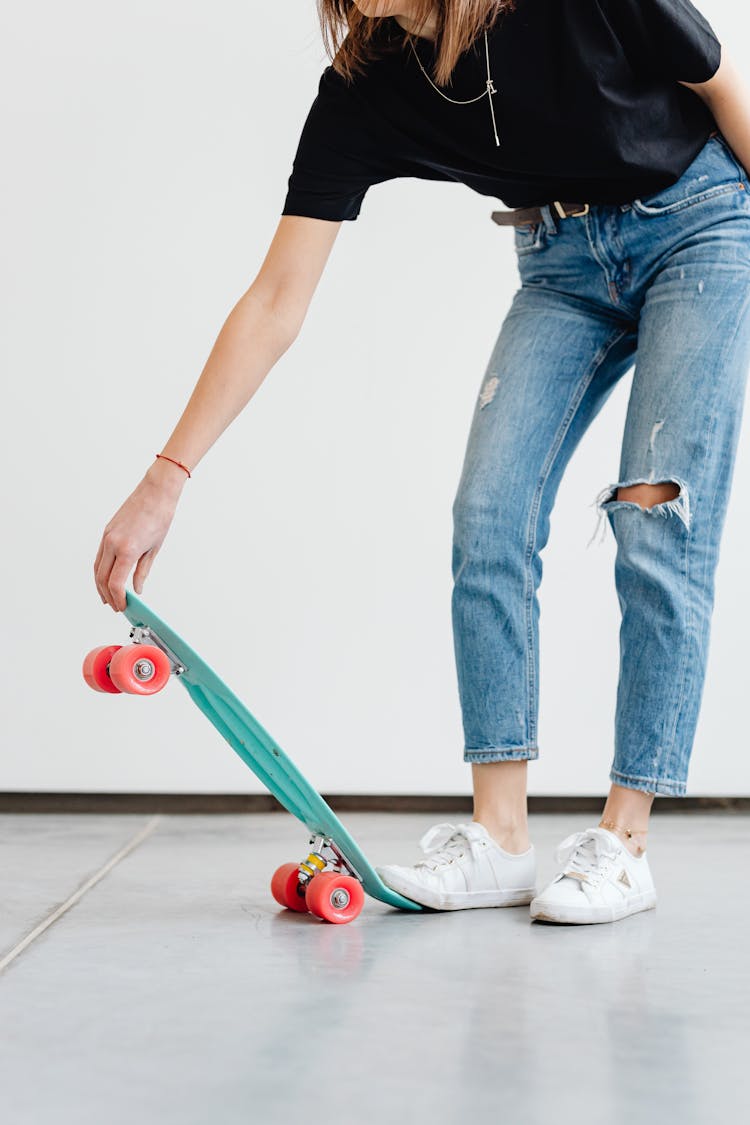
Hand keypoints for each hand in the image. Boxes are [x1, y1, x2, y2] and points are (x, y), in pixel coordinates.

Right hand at [94, 460, 185, 610]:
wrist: (155, 492)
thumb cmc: (160, 517)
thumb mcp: (154, 549)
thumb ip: (142, 572)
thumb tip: (137, 589)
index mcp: (127, 550)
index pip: (115, 583)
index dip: (117, 599)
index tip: (123, 607)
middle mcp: (113, 543)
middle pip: (101, 578)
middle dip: (107, 595)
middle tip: (115, 606)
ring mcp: (107, 537)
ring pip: (96, 567)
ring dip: (100, 585)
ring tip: (107, 597)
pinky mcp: (107, 531)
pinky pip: (99, 556)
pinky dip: (100, 570)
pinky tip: (106, 577)